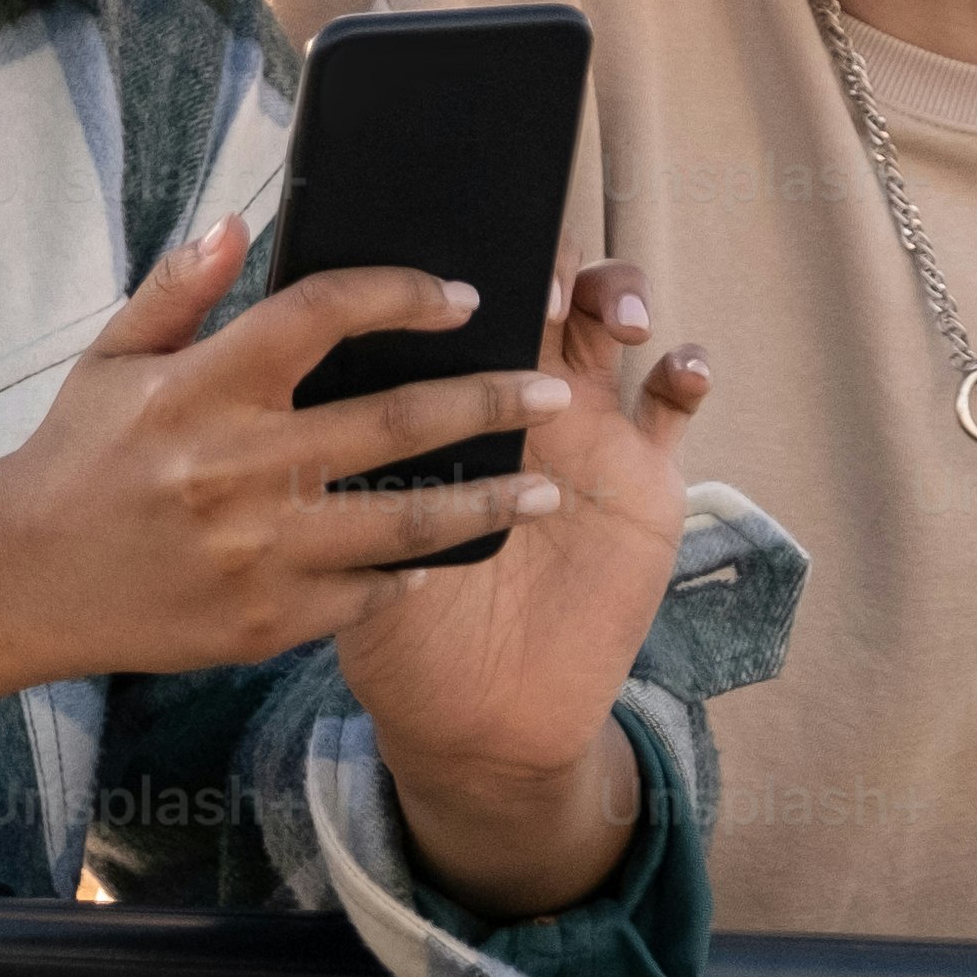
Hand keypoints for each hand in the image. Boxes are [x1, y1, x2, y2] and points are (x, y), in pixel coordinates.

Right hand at [0, 213, 576, 681]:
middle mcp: (241, 465)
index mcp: (206, 386)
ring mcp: (260, 549)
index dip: (401, 294)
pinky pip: (367, 592)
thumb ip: (179, 288)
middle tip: (553, 391)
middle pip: (396, 421)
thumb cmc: (74, 458)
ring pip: (406, 523)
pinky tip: (450, 553)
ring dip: (487, 502)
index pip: (324, 313)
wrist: (21, 580)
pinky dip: (413, 571)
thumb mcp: (110, 358)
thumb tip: (237, 220)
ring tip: (546, 489)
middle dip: (489, 402)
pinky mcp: (266, 617)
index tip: (460, 296)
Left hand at [332, 262, 710, 909]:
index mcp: (433, 393)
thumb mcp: (340, 531)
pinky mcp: (643, 474)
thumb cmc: (397, 621)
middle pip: (537, 283)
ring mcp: (582, 425)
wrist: (472, 716)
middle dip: (547, 260)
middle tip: (543, 285)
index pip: (446, 297)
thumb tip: (288, 380)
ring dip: (618, 292)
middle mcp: (509, 392)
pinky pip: (674, 406)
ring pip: (609, 319)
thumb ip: (323, 456)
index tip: (452, 271)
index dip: (455, 263)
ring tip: (618, 318)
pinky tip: (680, 368)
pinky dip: (687, 371)